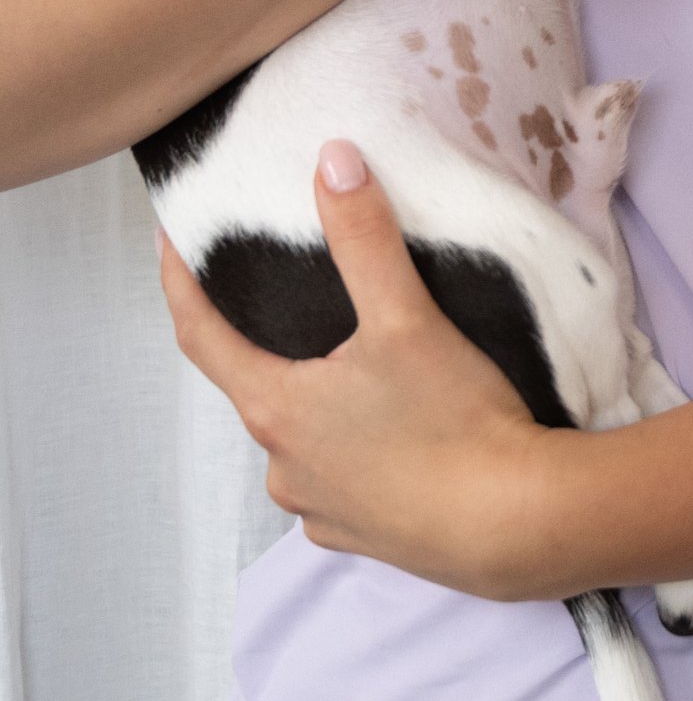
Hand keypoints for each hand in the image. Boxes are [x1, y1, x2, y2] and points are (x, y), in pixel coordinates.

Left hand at [159, 138, 566, 600]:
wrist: (514, 522)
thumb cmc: (454, 421)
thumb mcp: (408, 319)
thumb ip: (365, 240)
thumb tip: (332, 162)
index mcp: (277, 408)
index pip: (201, 336)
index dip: (181, 284)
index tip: (170, 243)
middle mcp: (282, 465)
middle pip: (259, 389)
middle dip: (273, 349)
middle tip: (304, 307)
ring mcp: (317, 508)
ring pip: (303, 442)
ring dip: (320, 407)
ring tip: (364, 375)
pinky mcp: (361, 538)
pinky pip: (340, 484)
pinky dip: (355, 455)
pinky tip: (395, 439)